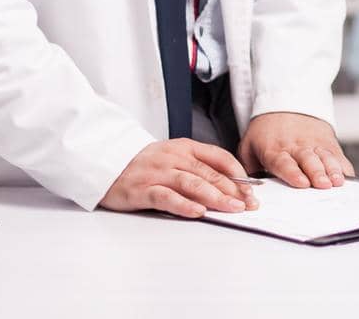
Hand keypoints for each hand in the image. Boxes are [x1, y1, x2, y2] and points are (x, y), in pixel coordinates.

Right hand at [100, 138, 256, 217]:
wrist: (106, 162)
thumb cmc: (144, 164)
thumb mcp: (174, 157)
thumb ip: (198, 167)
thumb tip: (231, 186)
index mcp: (185, 147)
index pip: (219, 157)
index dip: (238, 175)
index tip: (253, 190)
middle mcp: (173, 157)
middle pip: (209, 173)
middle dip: (233, 190)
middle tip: (250, 205)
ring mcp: (157, 172)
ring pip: (192, 183)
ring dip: (215, 197)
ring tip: (232, 209)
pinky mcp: (142, 189)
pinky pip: (166, 197)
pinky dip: (184, 205)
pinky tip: (198, 212)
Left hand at [239, 111, 353, 189]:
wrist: (285, 101)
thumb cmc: (266, 130)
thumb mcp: (248, 146)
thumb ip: (248, 169)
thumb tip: (248, 192)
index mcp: (275, 149)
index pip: (284, 162)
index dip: (293, 173)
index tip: (301, 183)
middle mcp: (296, 146)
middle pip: (308, 160)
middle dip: (317, 173)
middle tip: (322, 184)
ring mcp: (314, 143)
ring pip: (325, 157)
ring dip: (332, 170)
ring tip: (337, 181)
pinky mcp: (327, 142)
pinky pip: (337, 155)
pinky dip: (343, 166)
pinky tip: (346, 177)